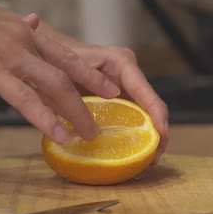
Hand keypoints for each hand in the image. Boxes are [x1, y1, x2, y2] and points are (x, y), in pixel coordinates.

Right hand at [0, 0, 120, 142]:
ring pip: (56, 85)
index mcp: (22, 30)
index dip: (86, 69)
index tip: (104, 83)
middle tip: (111, 103)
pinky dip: (46, 119)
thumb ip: (13, 28)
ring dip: (76, 111)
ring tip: (88, 132)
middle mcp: (24, 39)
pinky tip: (59, 134)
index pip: (63, 51)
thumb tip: (32, 22)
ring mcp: (10, 55)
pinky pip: (27, 99)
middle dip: (93, 87)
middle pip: (69, 67)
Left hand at [24, 19, 169, 164]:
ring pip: (146, 113)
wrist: (51, 51)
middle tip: (154, 158)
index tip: (161, 135)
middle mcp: (130, 73)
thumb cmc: (57, 59)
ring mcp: (127, 86)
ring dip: (149, 137)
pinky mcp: (121, 97)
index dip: (157, 114)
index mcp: (121, 63)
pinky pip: (134, 116)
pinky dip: (137, 134)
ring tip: (149, 161)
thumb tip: (88, 131)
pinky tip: (136, 153)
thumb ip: (74, 97)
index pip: (146, 92)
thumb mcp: (64, 76)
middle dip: (158, 132)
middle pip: (152, 105)